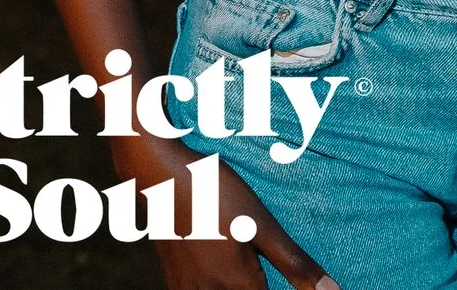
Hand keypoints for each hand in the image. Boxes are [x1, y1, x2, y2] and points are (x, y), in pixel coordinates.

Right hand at [116, 137, 336, 289]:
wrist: (160, 178)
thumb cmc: (216, 196)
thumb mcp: (263, 226)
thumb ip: (295, 264)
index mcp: (237, 284)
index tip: (296, 281)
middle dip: (261, 287)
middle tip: (258, 254)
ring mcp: (186, 289)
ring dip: (242, 284)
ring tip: (250, 264)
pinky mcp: (174, 279)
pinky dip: (219, 285)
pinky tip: (224, 269)